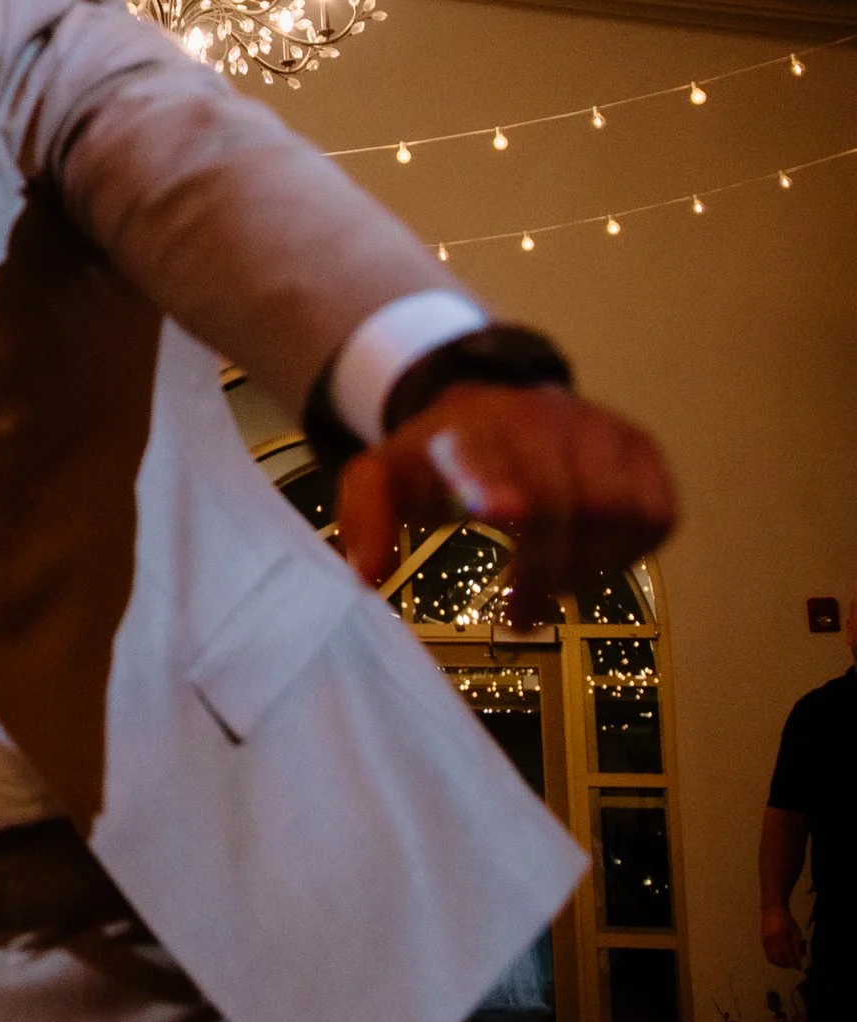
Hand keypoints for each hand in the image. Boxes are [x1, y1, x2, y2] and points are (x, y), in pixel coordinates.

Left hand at [339, 383, 676, 629]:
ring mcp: (597, 428)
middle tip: (519, 618)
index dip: (495, 485)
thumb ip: (365, 521)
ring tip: (551, 583)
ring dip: (586, 566)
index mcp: (468, 429)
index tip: (504, 513)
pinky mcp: (640, 448)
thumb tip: (369, 576)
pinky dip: (629, 552)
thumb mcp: (383, 479)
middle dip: (542, 572)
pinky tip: (591, 558)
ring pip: (617, 512)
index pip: (484, 456)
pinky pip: (656, 515)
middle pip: (560, 503)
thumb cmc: (439, 456)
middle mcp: (540, 419)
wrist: (494, 403)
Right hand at [759, 904, 807, 972]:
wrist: (772, 910)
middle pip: (778, 959)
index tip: (800, 966)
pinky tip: (782, 959)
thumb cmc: (786, 919)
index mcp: (779, 936)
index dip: (793, 962)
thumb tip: (798, 958)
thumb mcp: (795, 930)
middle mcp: (770, 941)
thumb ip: (796, 945)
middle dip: (788, 965)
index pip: (786, 955)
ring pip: (772, 960)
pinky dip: (776, 960)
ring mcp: (765, 943)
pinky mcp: (763, 943)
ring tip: (789, 963)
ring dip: (781, 964)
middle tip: (795, 965)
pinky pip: (768, 956)